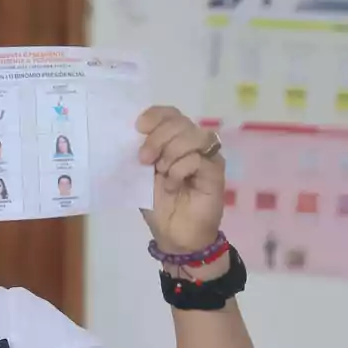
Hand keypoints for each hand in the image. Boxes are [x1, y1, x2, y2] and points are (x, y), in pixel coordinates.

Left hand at [136, 106, 224, 253]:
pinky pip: (197, 158)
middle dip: (157, 137)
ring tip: (161, 173)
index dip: (155, 115)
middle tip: (145, 159)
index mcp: (173, 141)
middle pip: (179, 121)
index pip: (170, 114)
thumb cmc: (158, 205)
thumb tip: (131, 132)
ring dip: (170, 152)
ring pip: (192, 135)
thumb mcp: (141, 176)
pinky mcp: (215, 171)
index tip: (138, 127)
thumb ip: (141, 153)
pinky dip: (179, 170)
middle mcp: (193, 144)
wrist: (174, 234)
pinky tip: (173, 185)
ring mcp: (207, 157)